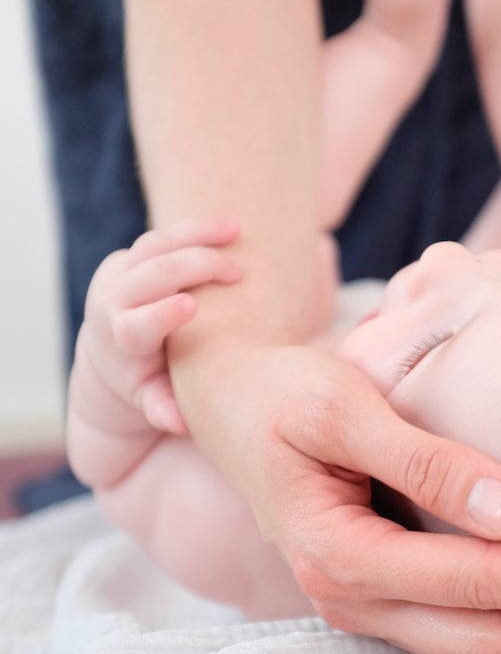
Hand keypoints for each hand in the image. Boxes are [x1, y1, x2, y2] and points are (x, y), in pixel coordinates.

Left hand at [81, 220, 240, 432]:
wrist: (110, 349)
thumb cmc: (141, 380)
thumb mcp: (150, 400)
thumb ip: (164, 411)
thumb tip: (184, 423)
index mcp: (121, 340)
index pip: (136, 324)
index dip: (160, 314)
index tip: (190, 306)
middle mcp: (114, 301)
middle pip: (152, 274)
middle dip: (195, 268)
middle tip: (236, 273)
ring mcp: (120, 273)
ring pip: (156, 244)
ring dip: (197, 236)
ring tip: (235, 232)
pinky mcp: (132, 256)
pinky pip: (163, 236)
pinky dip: (196, 230)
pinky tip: (229, 229)